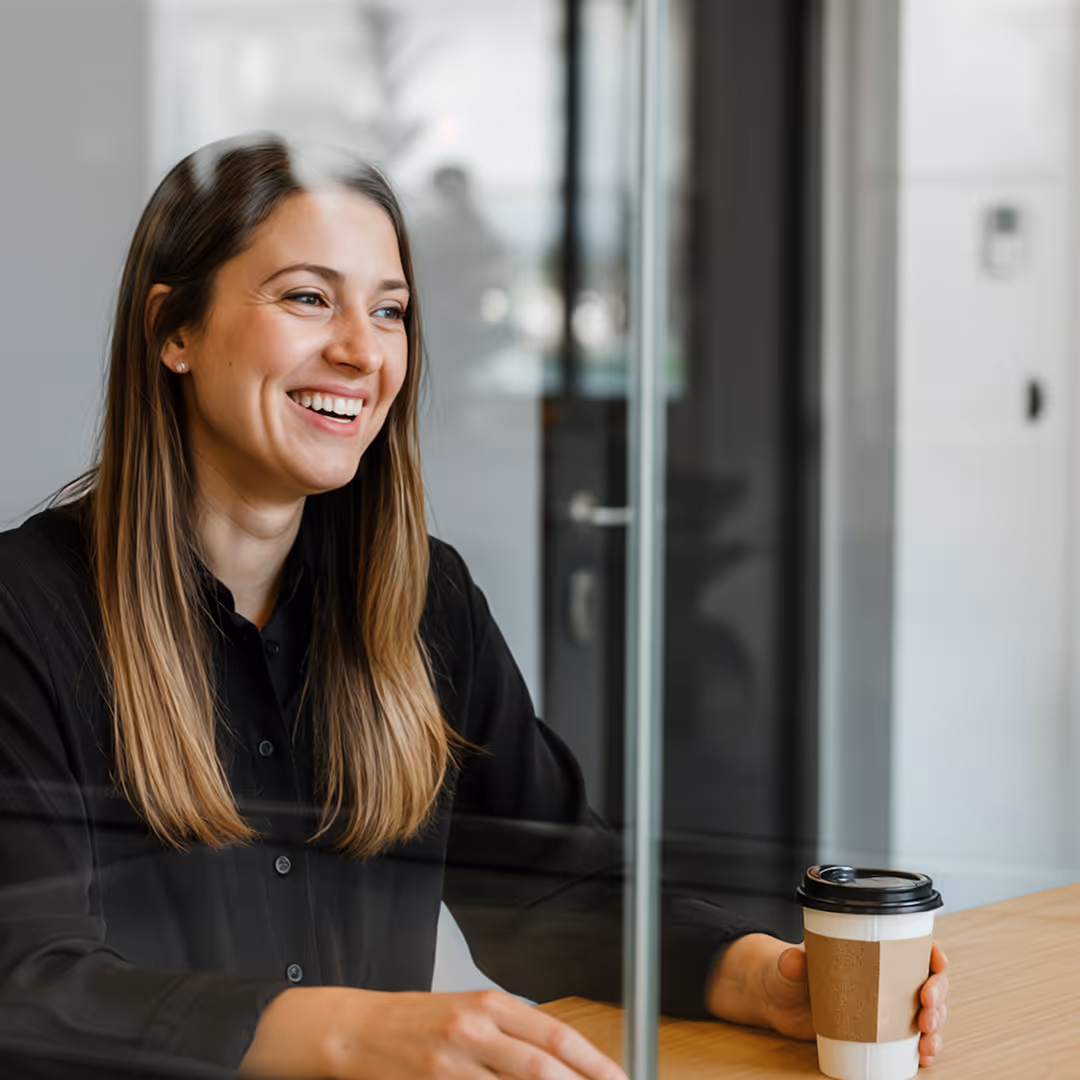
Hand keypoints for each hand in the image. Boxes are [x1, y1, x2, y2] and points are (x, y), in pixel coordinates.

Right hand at [240, 986, 628, 1079]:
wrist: (355, 1029)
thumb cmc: (415, 1020)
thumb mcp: (469, 1011)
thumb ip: (512, 1034)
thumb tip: (561, 1061)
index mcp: (490, 1004)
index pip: (556, 1036)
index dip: (593, 1063)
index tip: (619, 1079)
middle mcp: (475, 1028)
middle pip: (543, 1067)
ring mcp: (452, 1061)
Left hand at [707, 934, 949, 1066]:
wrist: (777, 1002)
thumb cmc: (786, 973)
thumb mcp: (788, 966)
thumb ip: (790, 963)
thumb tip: (793, 961)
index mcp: (870, 949)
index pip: (912, 945)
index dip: (933, 954)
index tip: (936, 966)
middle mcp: (884, 975)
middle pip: (929, 982)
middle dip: (938, 999)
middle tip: (926, 1015)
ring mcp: (884, 1005)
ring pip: (928, 1013)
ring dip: (937, 1028)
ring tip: (927, 1043)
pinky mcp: (878, 1030)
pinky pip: (912, 1039)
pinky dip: (925, 1048)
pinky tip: (924, 1058)